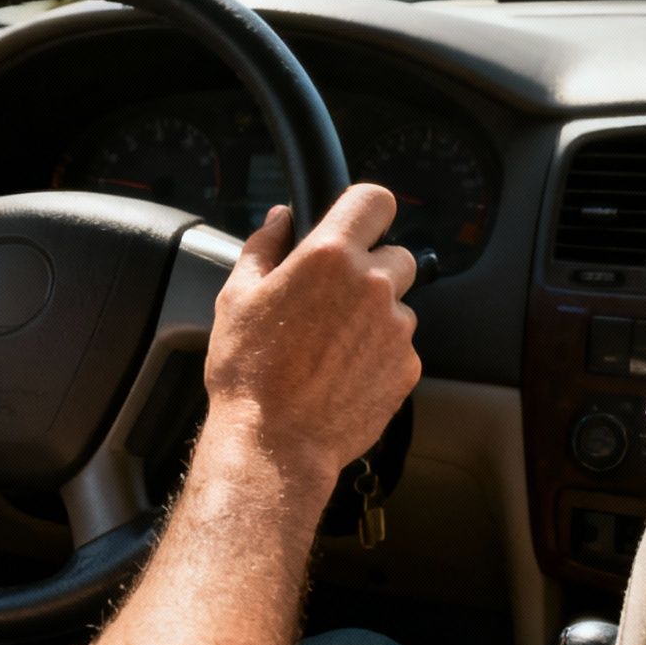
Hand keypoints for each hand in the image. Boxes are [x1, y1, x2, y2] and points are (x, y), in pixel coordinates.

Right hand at [203, 185, 419, 479]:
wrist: (274, 444)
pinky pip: (401, 347)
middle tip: (336, 300)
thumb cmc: (249, 373)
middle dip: (373, 270)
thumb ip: (264, 247)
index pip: (374, 200)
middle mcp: (373, 285)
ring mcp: (397, 328)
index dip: (367, 210)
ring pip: (399, 305)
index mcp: (330, 257)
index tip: (359, 224)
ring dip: (376, 316)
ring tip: (332, 348)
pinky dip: (380, 355)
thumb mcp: (237, 298)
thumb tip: (280, 218)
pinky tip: (344, 374)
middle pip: (397, 255)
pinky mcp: (408, 366)